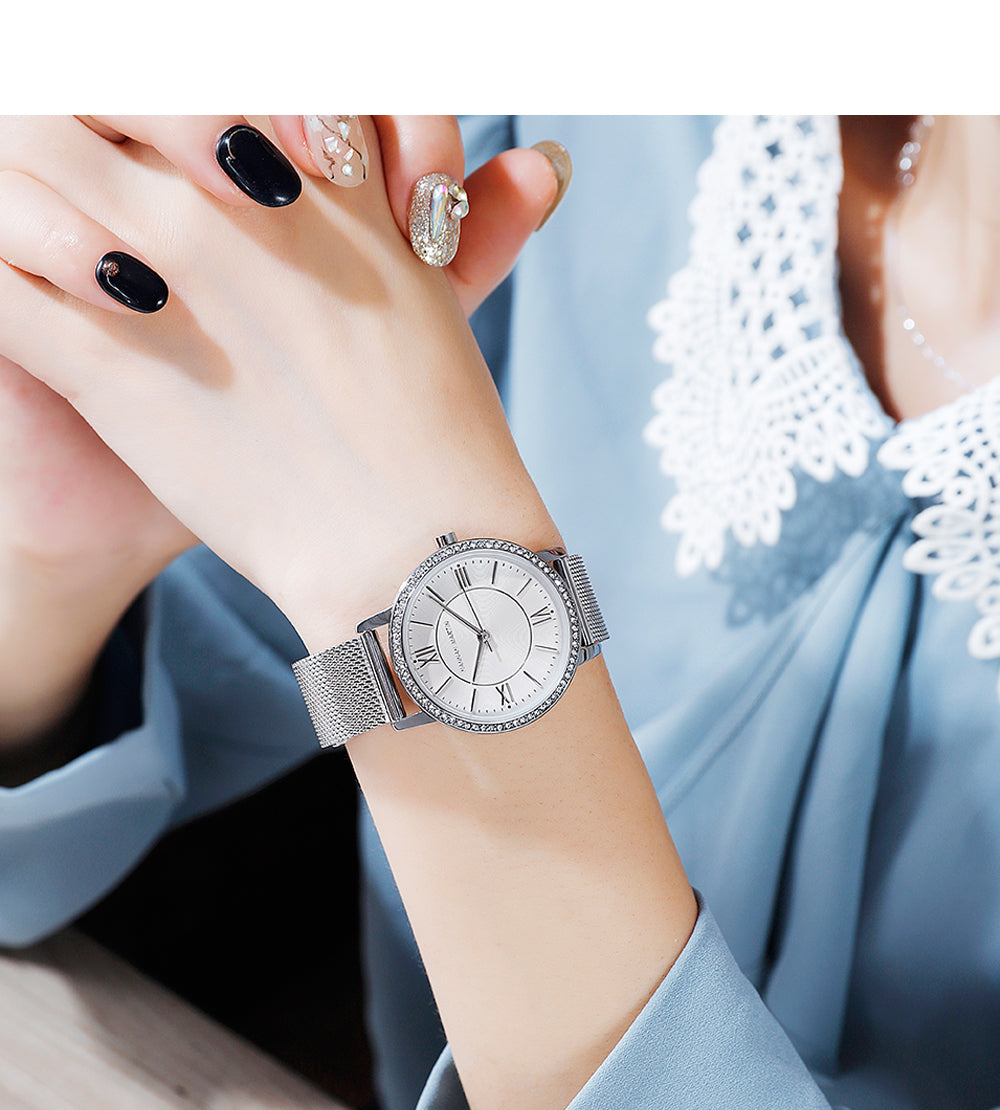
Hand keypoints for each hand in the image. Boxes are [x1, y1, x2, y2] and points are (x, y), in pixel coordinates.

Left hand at [0, 116, 561, 652]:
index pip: (212, 64)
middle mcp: (233, 206)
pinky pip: (3, 287)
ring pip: (30, 163)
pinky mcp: (109, 368)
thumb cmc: (441, 438)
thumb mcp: (451, 302)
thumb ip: (469, 215)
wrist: (415, 555)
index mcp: (320, 173)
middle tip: (81, 152)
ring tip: (50, 233)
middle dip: (75, 104)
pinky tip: (24, 293)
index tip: (182, 136)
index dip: (179, 88)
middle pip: (101, 84)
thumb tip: (541, 161)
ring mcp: (164, 279)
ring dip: (21, 186)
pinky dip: (2, 279)